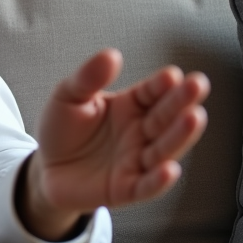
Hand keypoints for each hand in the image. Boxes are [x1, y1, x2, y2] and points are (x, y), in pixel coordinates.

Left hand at [19, 49, 209, 240]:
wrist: (45, 167)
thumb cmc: (62, 129)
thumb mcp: (68, 96)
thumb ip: (88, 77)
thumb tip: (112, 54)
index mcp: (130, 106)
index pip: (152, 92)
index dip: (162, 84)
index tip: (173, 74)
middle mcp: (140, 132)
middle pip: (165, 117)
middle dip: (182, 102)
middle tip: (197, 85)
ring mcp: (136, 160)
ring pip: (163, 149)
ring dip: (180, 135)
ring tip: (194, 118)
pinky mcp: (126, 188)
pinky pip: (146, 186)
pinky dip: (159, 180)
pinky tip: (170, 169)